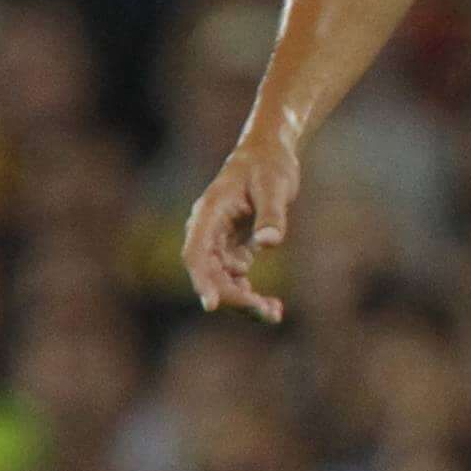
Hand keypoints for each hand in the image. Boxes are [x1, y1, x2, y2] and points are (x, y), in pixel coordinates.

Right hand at [183, 137, 302, 322]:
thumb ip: (272, 214)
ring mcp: (219, 243)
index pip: (196, 253)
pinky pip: (236, 278)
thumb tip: (271, 243)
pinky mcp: (234, 249)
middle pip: (210, 273)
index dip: (202, 280)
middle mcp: (207, 232)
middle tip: (266, 313)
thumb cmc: (269, 166)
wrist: (269, 155)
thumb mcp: (274, 186)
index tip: (211, 305)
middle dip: (234, 297)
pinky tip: (272, 308)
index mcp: (208, 214)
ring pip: (223, 280)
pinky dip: (250, 294)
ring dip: (244, 301)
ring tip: (273, 315)